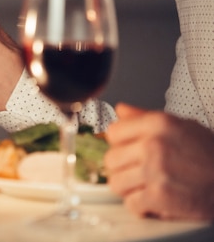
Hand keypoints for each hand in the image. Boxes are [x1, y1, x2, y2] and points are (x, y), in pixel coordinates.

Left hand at [104, 103, 213, 219]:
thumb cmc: (211, 155)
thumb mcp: (183, 126)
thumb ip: (145, 117)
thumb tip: (120, 110)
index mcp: (158, 124)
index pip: (113, 132)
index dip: (120, 144)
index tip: (129, 150)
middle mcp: (154, 145)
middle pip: (111, 159)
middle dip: (123, 168)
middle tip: (139, 171)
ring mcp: (155, 171)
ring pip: (116, 183)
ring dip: (130, 188)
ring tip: (146, 186)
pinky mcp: (160, 197)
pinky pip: (131, 203)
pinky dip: (141, 206)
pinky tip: (154, 200)